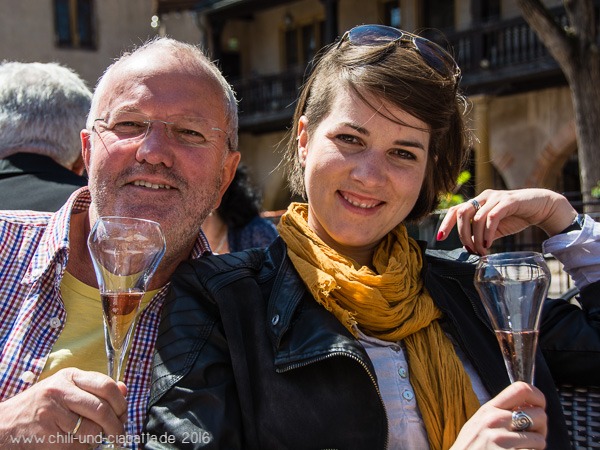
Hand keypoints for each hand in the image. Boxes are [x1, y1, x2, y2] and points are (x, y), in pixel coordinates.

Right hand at [0, 368, 126, 448]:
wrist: (4, 425)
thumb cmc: (40, 407)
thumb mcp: (66, 389)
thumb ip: (94, 388)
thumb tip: (124, 389)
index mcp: (69, 376)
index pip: (106, 385)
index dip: (121, 402)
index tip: (123, 414)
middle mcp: (60, 391)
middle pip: (102, 409)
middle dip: (116, 426)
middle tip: (120, 435)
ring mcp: (52, 413)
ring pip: (92, 430)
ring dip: (97, 439)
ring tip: (89, 438)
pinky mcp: (47, 435)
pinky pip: (78, 446)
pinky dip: (83, 448)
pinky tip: (73, 444)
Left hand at [437, 188, 576, 254]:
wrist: (542, 207)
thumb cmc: (517, 217)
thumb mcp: (495, 229)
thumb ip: (482, 235)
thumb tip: (469, 247)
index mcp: (478, 203)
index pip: (455, 210)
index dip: (445, 223)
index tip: (439, 238)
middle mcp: (484, 198)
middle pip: (461, 212)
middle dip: (461, 234)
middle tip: (470, 249)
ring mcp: (495, 198)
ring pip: (476, 217)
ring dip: (476, 237)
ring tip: (482, 251)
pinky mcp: (508, 201)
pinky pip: (492, 217)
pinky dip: (487, 232)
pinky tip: (488, 244)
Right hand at [451, 381, 546, 449]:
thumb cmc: (470, 448)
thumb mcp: (477, 423)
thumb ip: (498, 412)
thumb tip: (526, 406)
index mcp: (489, 410)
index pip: (521, 389)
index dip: (538, 396)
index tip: (539, 406)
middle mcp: (496, 421)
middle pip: (539, 415)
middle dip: (541, 428)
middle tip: (531, 436)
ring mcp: (503, 440)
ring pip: (540, 439)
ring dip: (535, 447)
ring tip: (520, 449)